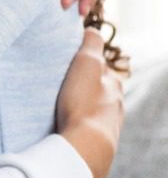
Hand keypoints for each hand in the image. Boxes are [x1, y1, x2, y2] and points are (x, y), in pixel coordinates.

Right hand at [56, 28, 124, 177]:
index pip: (101, 68)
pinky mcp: (98, 144)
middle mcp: (116, 105)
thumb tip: (92, 29)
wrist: (85, 148)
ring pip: (94, 111)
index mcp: (114, 85)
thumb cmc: (84, 104)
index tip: (68, 65)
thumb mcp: (86, 65)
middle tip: (61, 87)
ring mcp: (109, 126)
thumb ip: (91, 45)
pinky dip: (78, 124)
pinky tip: (66, 126)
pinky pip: (87, 129)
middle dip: (82, 88)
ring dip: (80, 107)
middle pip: (98, 91)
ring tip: (61, 108)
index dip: (84, 64)